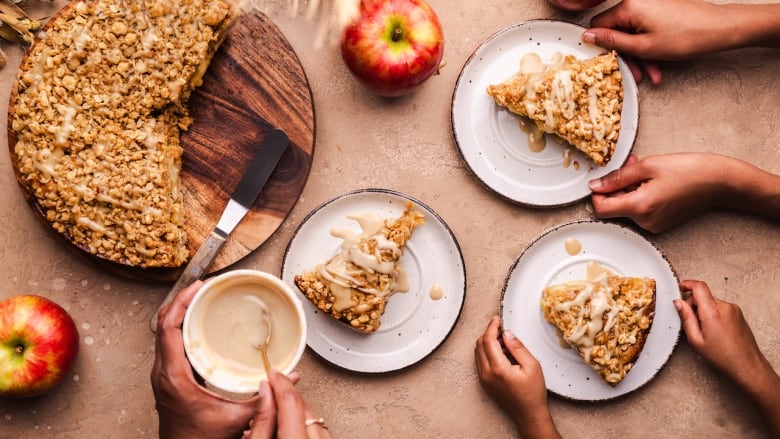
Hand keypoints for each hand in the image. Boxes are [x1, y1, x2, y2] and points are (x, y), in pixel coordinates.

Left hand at [151, 281, 260, 438]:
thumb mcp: (236, 419)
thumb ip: (263, 399)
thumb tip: (288, 380)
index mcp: (174, 376)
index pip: (168, 328)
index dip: (181, 302)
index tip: (198, 287)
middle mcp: (163, 374)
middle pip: (163, 325)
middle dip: (182, 300)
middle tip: (203, 286)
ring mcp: (163, 377)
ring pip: (164, 334)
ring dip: (180, 313)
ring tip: (200, 298)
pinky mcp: (168, 381)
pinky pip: (169, 344)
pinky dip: (181, 328)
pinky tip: (197, 326)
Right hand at [244, 369, 331, 438]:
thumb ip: (262, 421)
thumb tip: (265, 391)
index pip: (291, 401)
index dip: (280, 383)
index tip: (273, 374)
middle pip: (304, 406)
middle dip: (286, 399)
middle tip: (269, 399)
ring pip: (314, 416)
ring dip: (297, 413)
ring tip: (278, 422)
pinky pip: (321, 428)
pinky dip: (306, 425)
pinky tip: (293, 430)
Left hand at [475, 316, 560, 438]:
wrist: (528, 414)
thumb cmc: (533, 393)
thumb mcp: (532, 366)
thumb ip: (518, 347)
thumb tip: (507, 333)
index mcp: (498, 369)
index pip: (488, 340)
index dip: (492, 327)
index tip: (497, 319)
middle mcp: (486, 374)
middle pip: (479, 344)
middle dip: (490, 333)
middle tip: (503, 330)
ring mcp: (483, 379)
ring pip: (478, 352)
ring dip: (488, 343)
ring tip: (505, 343)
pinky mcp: (484, 383)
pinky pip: (480, 361)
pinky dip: (487, 352)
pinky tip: (501, 353)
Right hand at [582, 0, 761, 84]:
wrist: (721, 28)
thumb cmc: (687, 36)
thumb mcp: (642, 47)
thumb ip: (611, 42)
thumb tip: (586, 37)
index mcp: (629, 6)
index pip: (598, 24)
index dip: (601, 46)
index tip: (606, 62)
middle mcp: (637, 0)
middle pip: (617, 31)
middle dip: (625, 55)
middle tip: (634, 73)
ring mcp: (650, 4)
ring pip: (633, 33)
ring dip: (639, 55)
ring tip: (652, 73)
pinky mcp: (660, 9)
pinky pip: (645, 30)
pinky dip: (649, 47)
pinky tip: (658, 65)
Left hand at [589, 154, 720, 232]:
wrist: (720, 182)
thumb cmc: (689, 170)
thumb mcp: (648, 166)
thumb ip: (617, 177)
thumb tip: (595, 186)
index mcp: (640, 207)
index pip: (601, 209)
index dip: (597, 194)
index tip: (603, 179)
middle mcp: (645, 221)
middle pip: (615, 207)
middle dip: (617, 185)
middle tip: (631, 164)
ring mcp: (653, 225)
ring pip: (628, 207)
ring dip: (630, 188)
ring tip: (645, 170)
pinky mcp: (661, 224)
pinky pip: (641, 210)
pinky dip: (640, 196)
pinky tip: (653, 182)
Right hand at [674, 280, 779, 434]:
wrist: (747, 365)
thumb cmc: (723, 356)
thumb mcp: (696, 339)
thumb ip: (686, 318)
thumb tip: (678, 303)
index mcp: (713, 312)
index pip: (699, 287)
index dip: (687, 284)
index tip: (681, 287)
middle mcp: (725, 307)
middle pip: (704, 296)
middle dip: (694, 305)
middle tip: (692, 323)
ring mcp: (734, 310)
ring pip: (711, 302)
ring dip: (704, 311)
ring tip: (706, 330)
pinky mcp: (738, 314)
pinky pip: (720, 307)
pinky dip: (714, 314)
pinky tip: (715, 330)